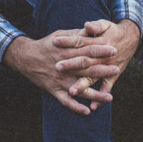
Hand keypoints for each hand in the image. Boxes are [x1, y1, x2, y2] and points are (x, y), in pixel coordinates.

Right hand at [2, 23, 128, 114]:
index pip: (87, 50)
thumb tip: (89, 30)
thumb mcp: (60, 35)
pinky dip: (76, 107)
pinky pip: (65, 101)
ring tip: (109, 97)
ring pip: (79, 88)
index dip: (101, 50)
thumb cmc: (46, 45)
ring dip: (95, 94)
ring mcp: (60, 80)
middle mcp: (65, 66)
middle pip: (86, 68)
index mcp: (67, 51)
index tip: (114, 50)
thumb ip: (75, 35)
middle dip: (102, 69)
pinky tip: (87, 111)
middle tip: (116, 69)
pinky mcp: (54, 90)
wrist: (25, 57)